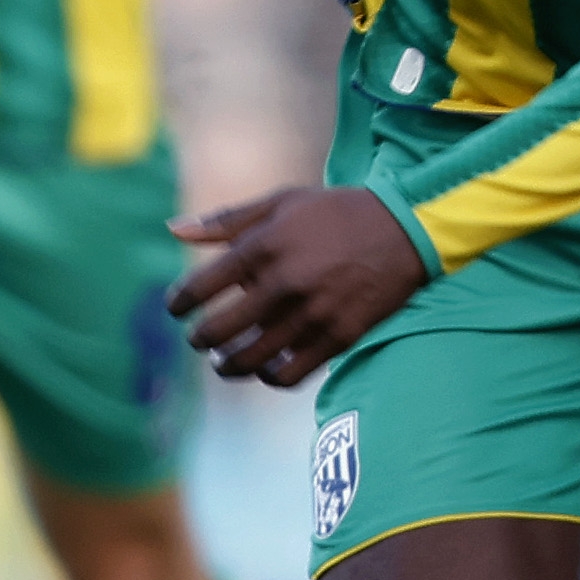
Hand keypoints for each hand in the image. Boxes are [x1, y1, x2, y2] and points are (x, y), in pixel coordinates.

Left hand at [166, 186, 429, 387]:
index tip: (178, 308)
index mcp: (263, 247)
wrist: (407, 229)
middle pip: (217, 332)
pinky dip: (269, 377)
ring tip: (225, 361)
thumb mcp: (283, 203)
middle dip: (199, 339)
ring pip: (248, 360)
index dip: (178, 304)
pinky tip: (266, 367)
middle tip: (200, 338)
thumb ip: (226, 221)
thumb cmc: (338, 213)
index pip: (198, 289)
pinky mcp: (338, 337)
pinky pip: (289, 374)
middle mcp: (283, 284)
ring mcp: (311, 314)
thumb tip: (172, 230)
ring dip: (226, 365)